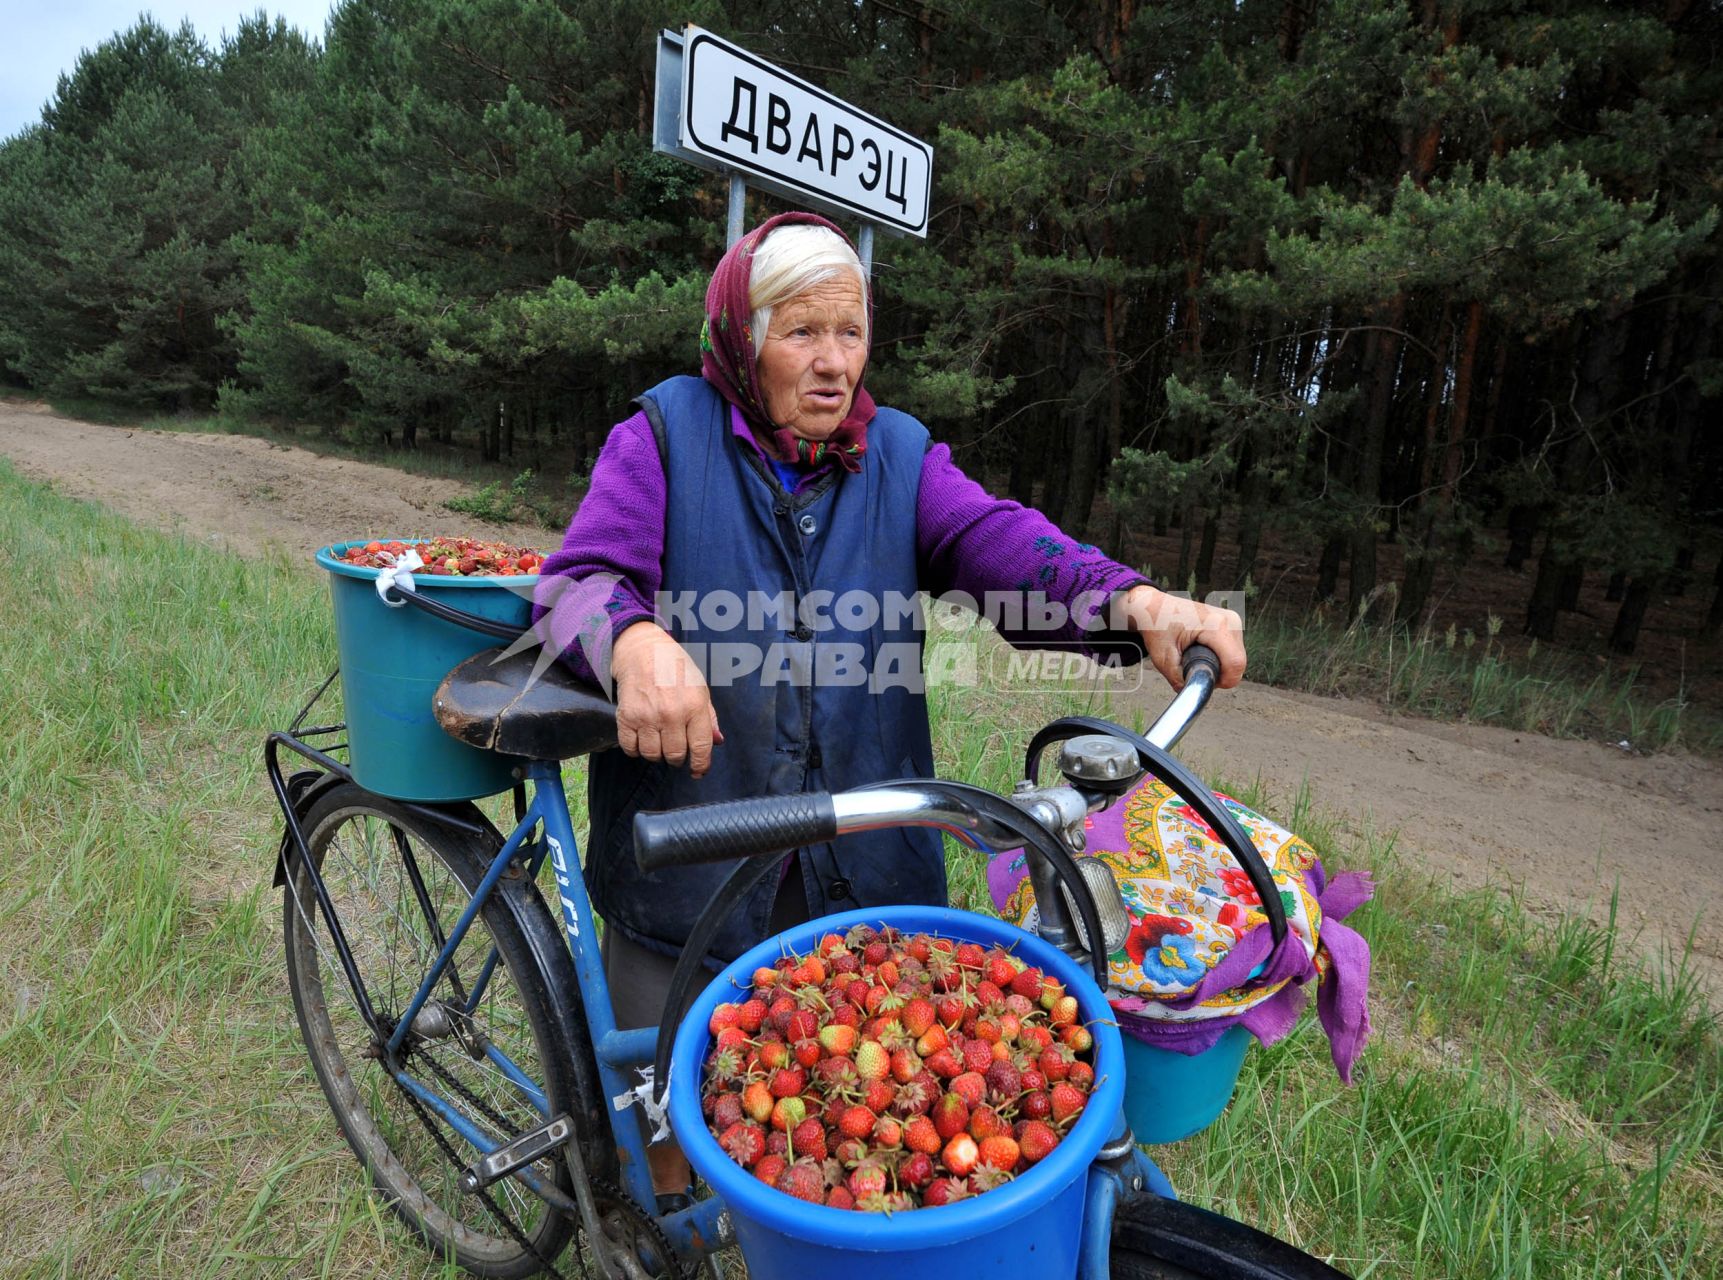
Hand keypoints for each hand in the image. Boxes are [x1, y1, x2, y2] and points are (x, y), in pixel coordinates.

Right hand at [610, 623, 723, 776]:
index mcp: (694, 706)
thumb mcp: (700, 688)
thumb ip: (708, 717)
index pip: (701, 748)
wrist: (642, 651)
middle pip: (675, 755)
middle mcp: (671, 714)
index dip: (701, 765)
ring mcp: (647, 717)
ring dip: (657, 755)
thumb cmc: (675, 668)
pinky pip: (631, 748)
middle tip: (676, 751)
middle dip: (678, 758)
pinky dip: (636, 750)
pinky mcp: (626, 717)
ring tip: (659, 743)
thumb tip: (717, 742)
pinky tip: (642, 739)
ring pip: (652, 755)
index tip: (698, 771)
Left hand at [1118, 585, 1245, 690]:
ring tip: (1195, 654)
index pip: (1236, 664)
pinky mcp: (1233, 624)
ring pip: (1237, 658)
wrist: (1155, 607)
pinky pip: (1234, 651)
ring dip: (1220, 666)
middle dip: (1218, 674)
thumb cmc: (1157, 626)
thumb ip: (1178, 678)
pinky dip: (1221, 657)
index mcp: (1216, 625)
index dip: (1222, 681)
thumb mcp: (1163, 657)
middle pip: (1238, 663)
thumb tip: (1191, 693)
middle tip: (1193, 666)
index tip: (1203, 681)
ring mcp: (1234, 621)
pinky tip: (1202, 649)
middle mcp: (1230, 620)